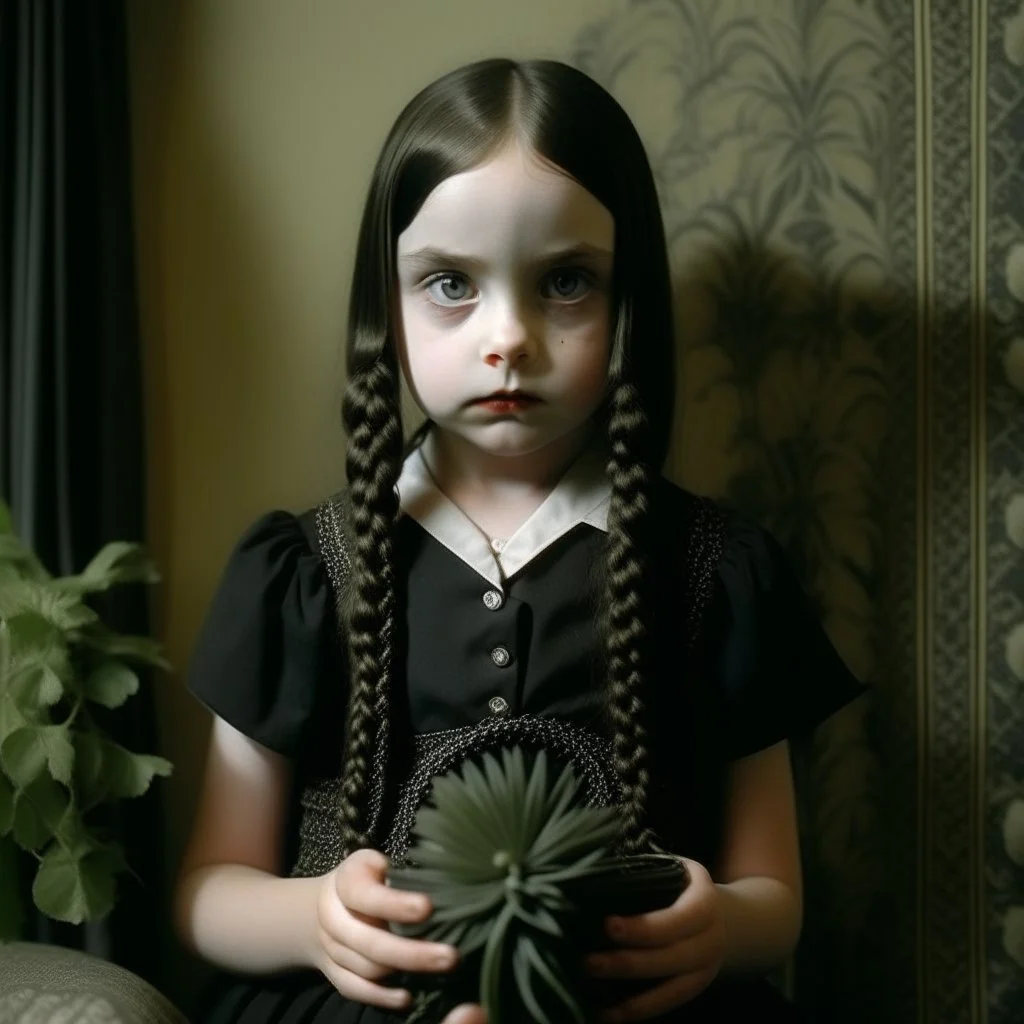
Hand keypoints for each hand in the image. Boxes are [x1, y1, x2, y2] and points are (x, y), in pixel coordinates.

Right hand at [312, 848, 461, 1011]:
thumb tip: (442, 888)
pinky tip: (408, 998)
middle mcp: (331, 916)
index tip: (428, 908)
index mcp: (345, 881)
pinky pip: (355, 989)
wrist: (325, 903)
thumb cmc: (369, 877)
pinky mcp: (332, 972)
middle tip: (451, 957)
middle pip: (370, 941)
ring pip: (367, 968)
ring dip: (405, 971)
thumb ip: (402, 874)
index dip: (395, 904)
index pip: (366, 895)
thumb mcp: (380, 863)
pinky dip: (382, 997)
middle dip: (413, 952)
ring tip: (441, 970)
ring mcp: (330, 947)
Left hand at [586, 858, 725, 1022]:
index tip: (608, 926)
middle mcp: (713, 936)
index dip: (645, 927)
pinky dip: (639, 1010)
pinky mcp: (696, 987)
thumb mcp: (671, 868)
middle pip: (672, 956)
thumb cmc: (680, 884)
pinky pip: (669, 1003)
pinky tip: (608, 1014)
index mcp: (705, 899)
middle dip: (629, 962)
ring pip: (672, 987)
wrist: (722, 913)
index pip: (679, 918)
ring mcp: (707, 967)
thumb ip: (642, 871)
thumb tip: (595, 869)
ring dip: (632, 996)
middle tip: (589, 962)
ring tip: (592, 990)